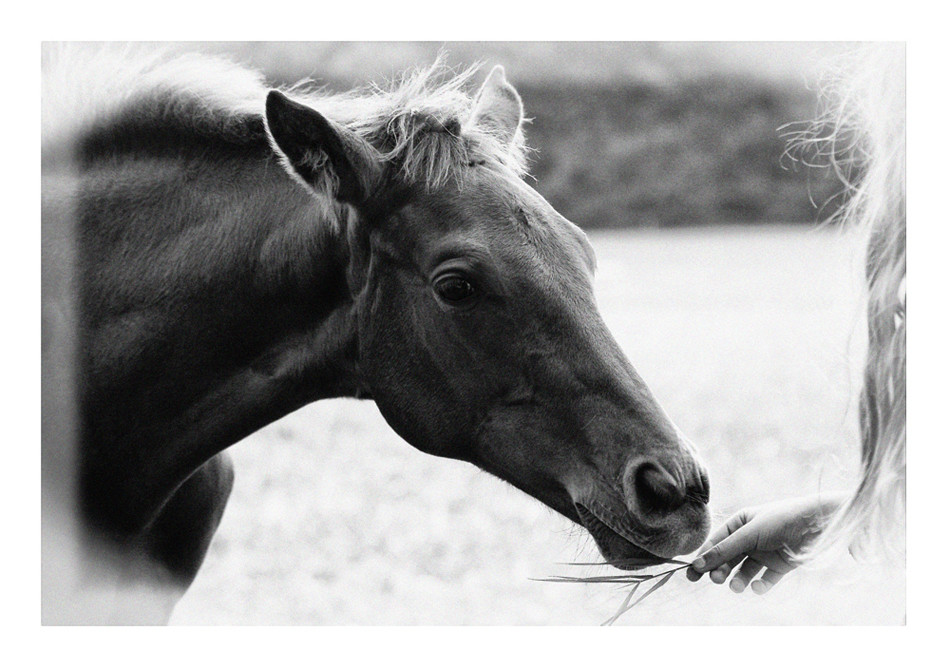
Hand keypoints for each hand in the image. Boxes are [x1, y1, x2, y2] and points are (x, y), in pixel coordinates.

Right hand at [685, 492, 845, 593]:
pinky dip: (761, 585)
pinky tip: (759, 586)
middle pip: (729, 558)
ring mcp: (765, 552)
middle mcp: (751, 538)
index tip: (692, 574)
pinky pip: (766, 578)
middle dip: (721, 570)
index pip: (716, 542)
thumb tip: (697, 565)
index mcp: (740, 523)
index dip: (704, 557)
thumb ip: (724, 551)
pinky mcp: (781, 565)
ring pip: (745, 570)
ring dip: (738, 580)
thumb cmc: (780, 520)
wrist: (818, 524)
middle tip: (717, 580)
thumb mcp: (748, 534)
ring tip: (737, 587)